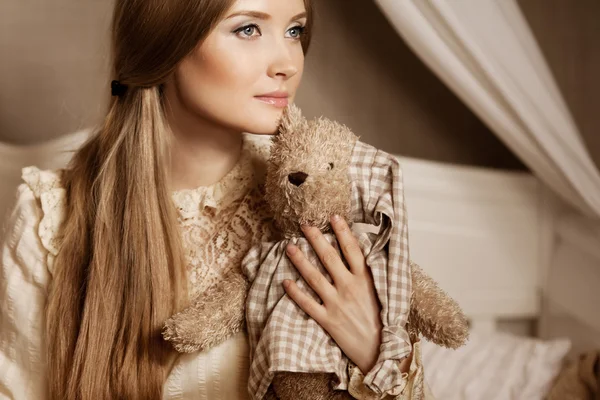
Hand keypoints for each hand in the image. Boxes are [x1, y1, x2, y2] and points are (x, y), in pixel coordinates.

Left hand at [282, 215, 382, 373]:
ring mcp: (337, 304)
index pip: (352, 249)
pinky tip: (285, 282)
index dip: (342, 231)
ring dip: (300, 260)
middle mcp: (349, 288)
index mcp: (365, 279)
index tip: (332, 216)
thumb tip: (359, 251)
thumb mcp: (380, 291)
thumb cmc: (381, 319)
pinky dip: (295, 293)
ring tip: (289, 247)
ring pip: (314, 277)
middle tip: (304, 224)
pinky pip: (307, 304)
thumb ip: (369, 272)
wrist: (380, 350)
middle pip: (329, 257)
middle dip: (315, 239)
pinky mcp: (328, 320)